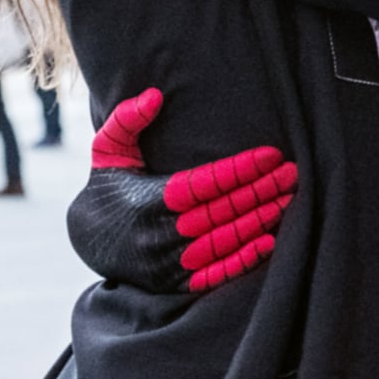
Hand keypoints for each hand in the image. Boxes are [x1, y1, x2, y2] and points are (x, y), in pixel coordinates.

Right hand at [67, 88, 296, 292]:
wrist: (87, 241)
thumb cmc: (109, 185)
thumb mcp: (108, 149)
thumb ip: (127, 119)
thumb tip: (155, 95)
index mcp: (146, 200)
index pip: (201, 184)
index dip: (238, 170)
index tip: (271, 154)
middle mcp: (157, 234)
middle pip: (219, 212)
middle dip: (259, 191)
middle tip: (292, 173)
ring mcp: (166, 263)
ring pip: (222, 242)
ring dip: (259, 221)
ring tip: (288, 199)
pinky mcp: (174, 284)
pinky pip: (214, 274)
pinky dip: (242, 260)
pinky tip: (269, 241)